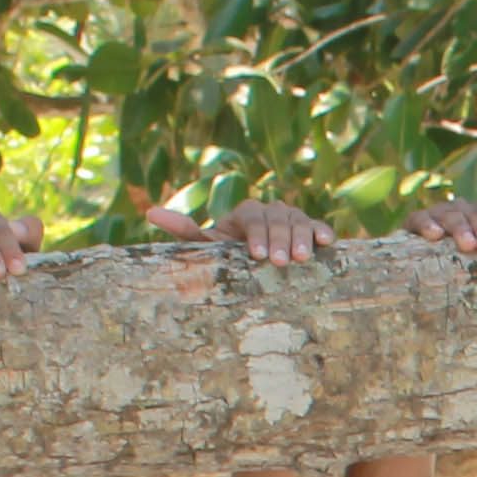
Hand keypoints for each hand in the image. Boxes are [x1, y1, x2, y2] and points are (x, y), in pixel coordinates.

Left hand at [152, 197, 332, 262]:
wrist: (256, 266)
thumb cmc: (229, 259)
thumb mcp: (207, 247)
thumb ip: (184, 231)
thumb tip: (150, 212)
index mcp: (244, 214)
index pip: (251, 216)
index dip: (256, 234)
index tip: (257, 255)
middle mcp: (268, 210)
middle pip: (277, 217)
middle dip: (279, 239)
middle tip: (280, 262)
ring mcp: (291, 218)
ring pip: (298, 220)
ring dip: (300, 237)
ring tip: (301, 259)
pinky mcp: (309, 227)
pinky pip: (317, 225)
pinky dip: (321, 231)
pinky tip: (326, 242)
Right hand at [404, 196, 476, 255]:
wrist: (427, 263)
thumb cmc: (470, 255)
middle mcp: (464, 209)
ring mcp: (439, 213)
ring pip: (452, 215)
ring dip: (460, 228)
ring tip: (467, 245)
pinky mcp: (415, 222)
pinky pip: (419, 219)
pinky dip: (427, 224)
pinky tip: (434, 235)